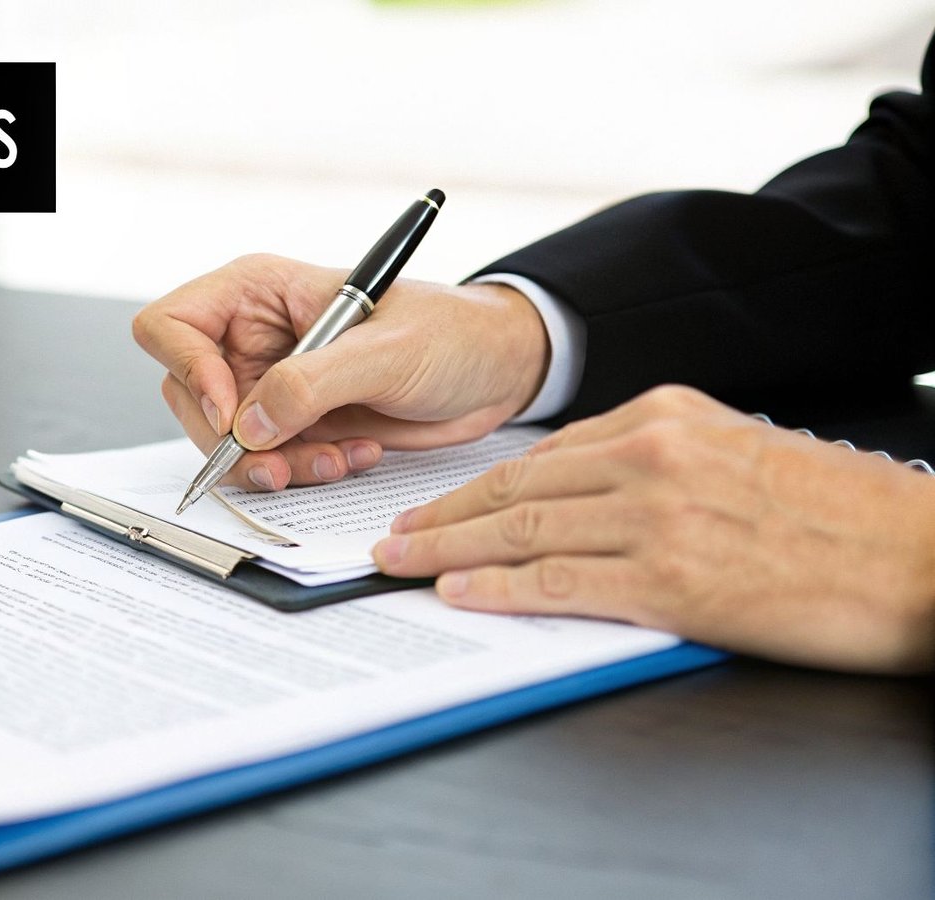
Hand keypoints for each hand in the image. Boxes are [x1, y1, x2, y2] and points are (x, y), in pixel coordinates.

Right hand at [132, 254, 549, 489]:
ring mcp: (268, 383)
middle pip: (188, 396)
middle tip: (281, 465)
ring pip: (225, 440)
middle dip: (233, 441)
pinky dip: (302, 471)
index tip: (233, 414)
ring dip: (275, 463)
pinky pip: (266, 462)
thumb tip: (246, 427)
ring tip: (337, 458)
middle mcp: (251, 336)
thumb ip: (311, 384)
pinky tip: (353, 455)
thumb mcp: (386, 352)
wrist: (497, 372)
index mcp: (257, 292)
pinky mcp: (293, 424)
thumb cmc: (452, 333)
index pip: (171, 325)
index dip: (189, 372)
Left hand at [373, 385, 934, 673]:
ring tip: (401, 566)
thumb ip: (658, 458)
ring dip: (446, 551)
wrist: (922, 556)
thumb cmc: (838, 513)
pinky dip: (498, 589)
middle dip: (441, 517)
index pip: (543, 455)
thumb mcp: (740, 449)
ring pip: (522, 532)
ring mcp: (659, 517)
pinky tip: (458, 594)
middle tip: (390, 539)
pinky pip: (559, 583)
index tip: (436, 506)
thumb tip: (580, 487)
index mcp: (667, 415)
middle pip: (515, 489)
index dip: (476, 487)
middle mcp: (653, 455)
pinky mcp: (672, 580)